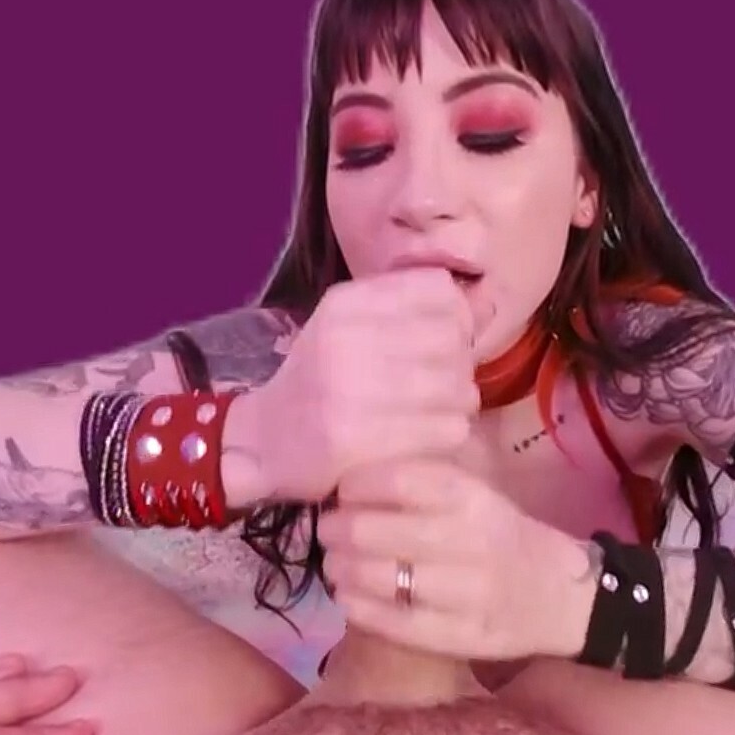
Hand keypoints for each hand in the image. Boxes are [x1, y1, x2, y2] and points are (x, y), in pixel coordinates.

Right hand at [229, 270, 478, 503]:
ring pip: (456, 388)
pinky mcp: (358, 439)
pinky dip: (445, 435)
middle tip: (447, 385)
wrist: (263, 442)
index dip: (457, 318)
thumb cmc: (315, 381)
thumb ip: (400, 309)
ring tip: (438, 413)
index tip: (448, 343)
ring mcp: (350, 391)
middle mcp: (347, 339)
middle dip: (460, 365)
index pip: (438, 292)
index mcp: (345, 304)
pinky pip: (444, 430)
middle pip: (451, 341)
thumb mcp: (343, 324)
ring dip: (457, 404)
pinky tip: (426, 438)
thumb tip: (472, 311)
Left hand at [315, 457, 591, 662]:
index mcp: (472, 498)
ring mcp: (467, 592)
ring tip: (336, 567)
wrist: (562, 596)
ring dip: (342, 571)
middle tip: (328, 532)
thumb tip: (349, 478)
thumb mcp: (475, 494)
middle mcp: (470, 541)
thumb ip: (422, 482)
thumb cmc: (502, 536)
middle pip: (377, 532)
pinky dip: (361, 609)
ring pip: (381, 579)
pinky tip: (348, 599)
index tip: (341, 491)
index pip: (399, 481)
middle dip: (337, 530)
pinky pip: (397, 623)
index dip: (356, 484)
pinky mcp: (462, 635)